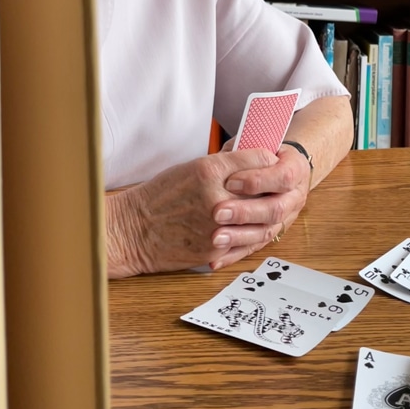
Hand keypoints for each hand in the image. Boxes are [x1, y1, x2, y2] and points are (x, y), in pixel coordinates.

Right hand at [105, 149, 278, 276]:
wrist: (133, 230)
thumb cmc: (158, 196)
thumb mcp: (190, 168)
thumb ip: (222, 166)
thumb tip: (250, 162)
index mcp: (209, 170)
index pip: (258, 159)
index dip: (268, 160)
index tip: (271, 160)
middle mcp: (217, 197)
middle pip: (264, 188)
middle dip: (272, 185)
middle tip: (276, 183)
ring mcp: (218, 226)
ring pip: (261, 218)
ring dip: (267, 212)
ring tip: (267, 207)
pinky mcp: (215, 249)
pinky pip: (246, 241)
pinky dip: (253, 234)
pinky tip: (253, 227)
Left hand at [208, 142, 312, 270]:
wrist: (284, 167)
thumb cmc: (265, 154)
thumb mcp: (258, 143)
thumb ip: (245, 151)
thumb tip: (224, 157)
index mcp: (295, 169)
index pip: (282, 177)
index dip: (257, 180)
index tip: (230, 182)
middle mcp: (294, 197)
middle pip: (275, 209)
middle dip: (245, 212)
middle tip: (218, 212)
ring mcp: (285, 218)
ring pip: (266, 232)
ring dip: (239, 237)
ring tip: (216, 238)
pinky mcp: (271, 234)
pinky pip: (254, 248)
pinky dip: (233, 255)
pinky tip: (216, 259)